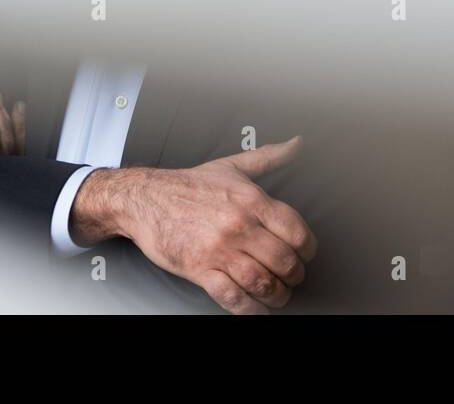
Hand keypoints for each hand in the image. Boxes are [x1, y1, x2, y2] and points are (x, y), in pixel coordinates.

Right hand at [70, 136, 317, 314]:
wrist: (145, 198)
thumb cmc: (189, 185)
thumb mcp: (233, 165)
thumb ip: (270, 156)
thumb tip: (297, 144)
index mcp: (251, 200)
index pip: (297, 231)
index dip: (308, 249)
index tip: (306, 254)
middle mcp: (238, 225)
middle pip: (284, 261)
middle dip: (294, 276)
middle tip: (292, 278)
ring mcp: (219, 249)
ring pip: (262, 282)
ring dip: (277, 295)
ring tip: (278, 294)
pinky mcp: (200, 269)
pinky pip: (233, 297)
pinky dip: (250, 309)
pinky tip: (256, 307)